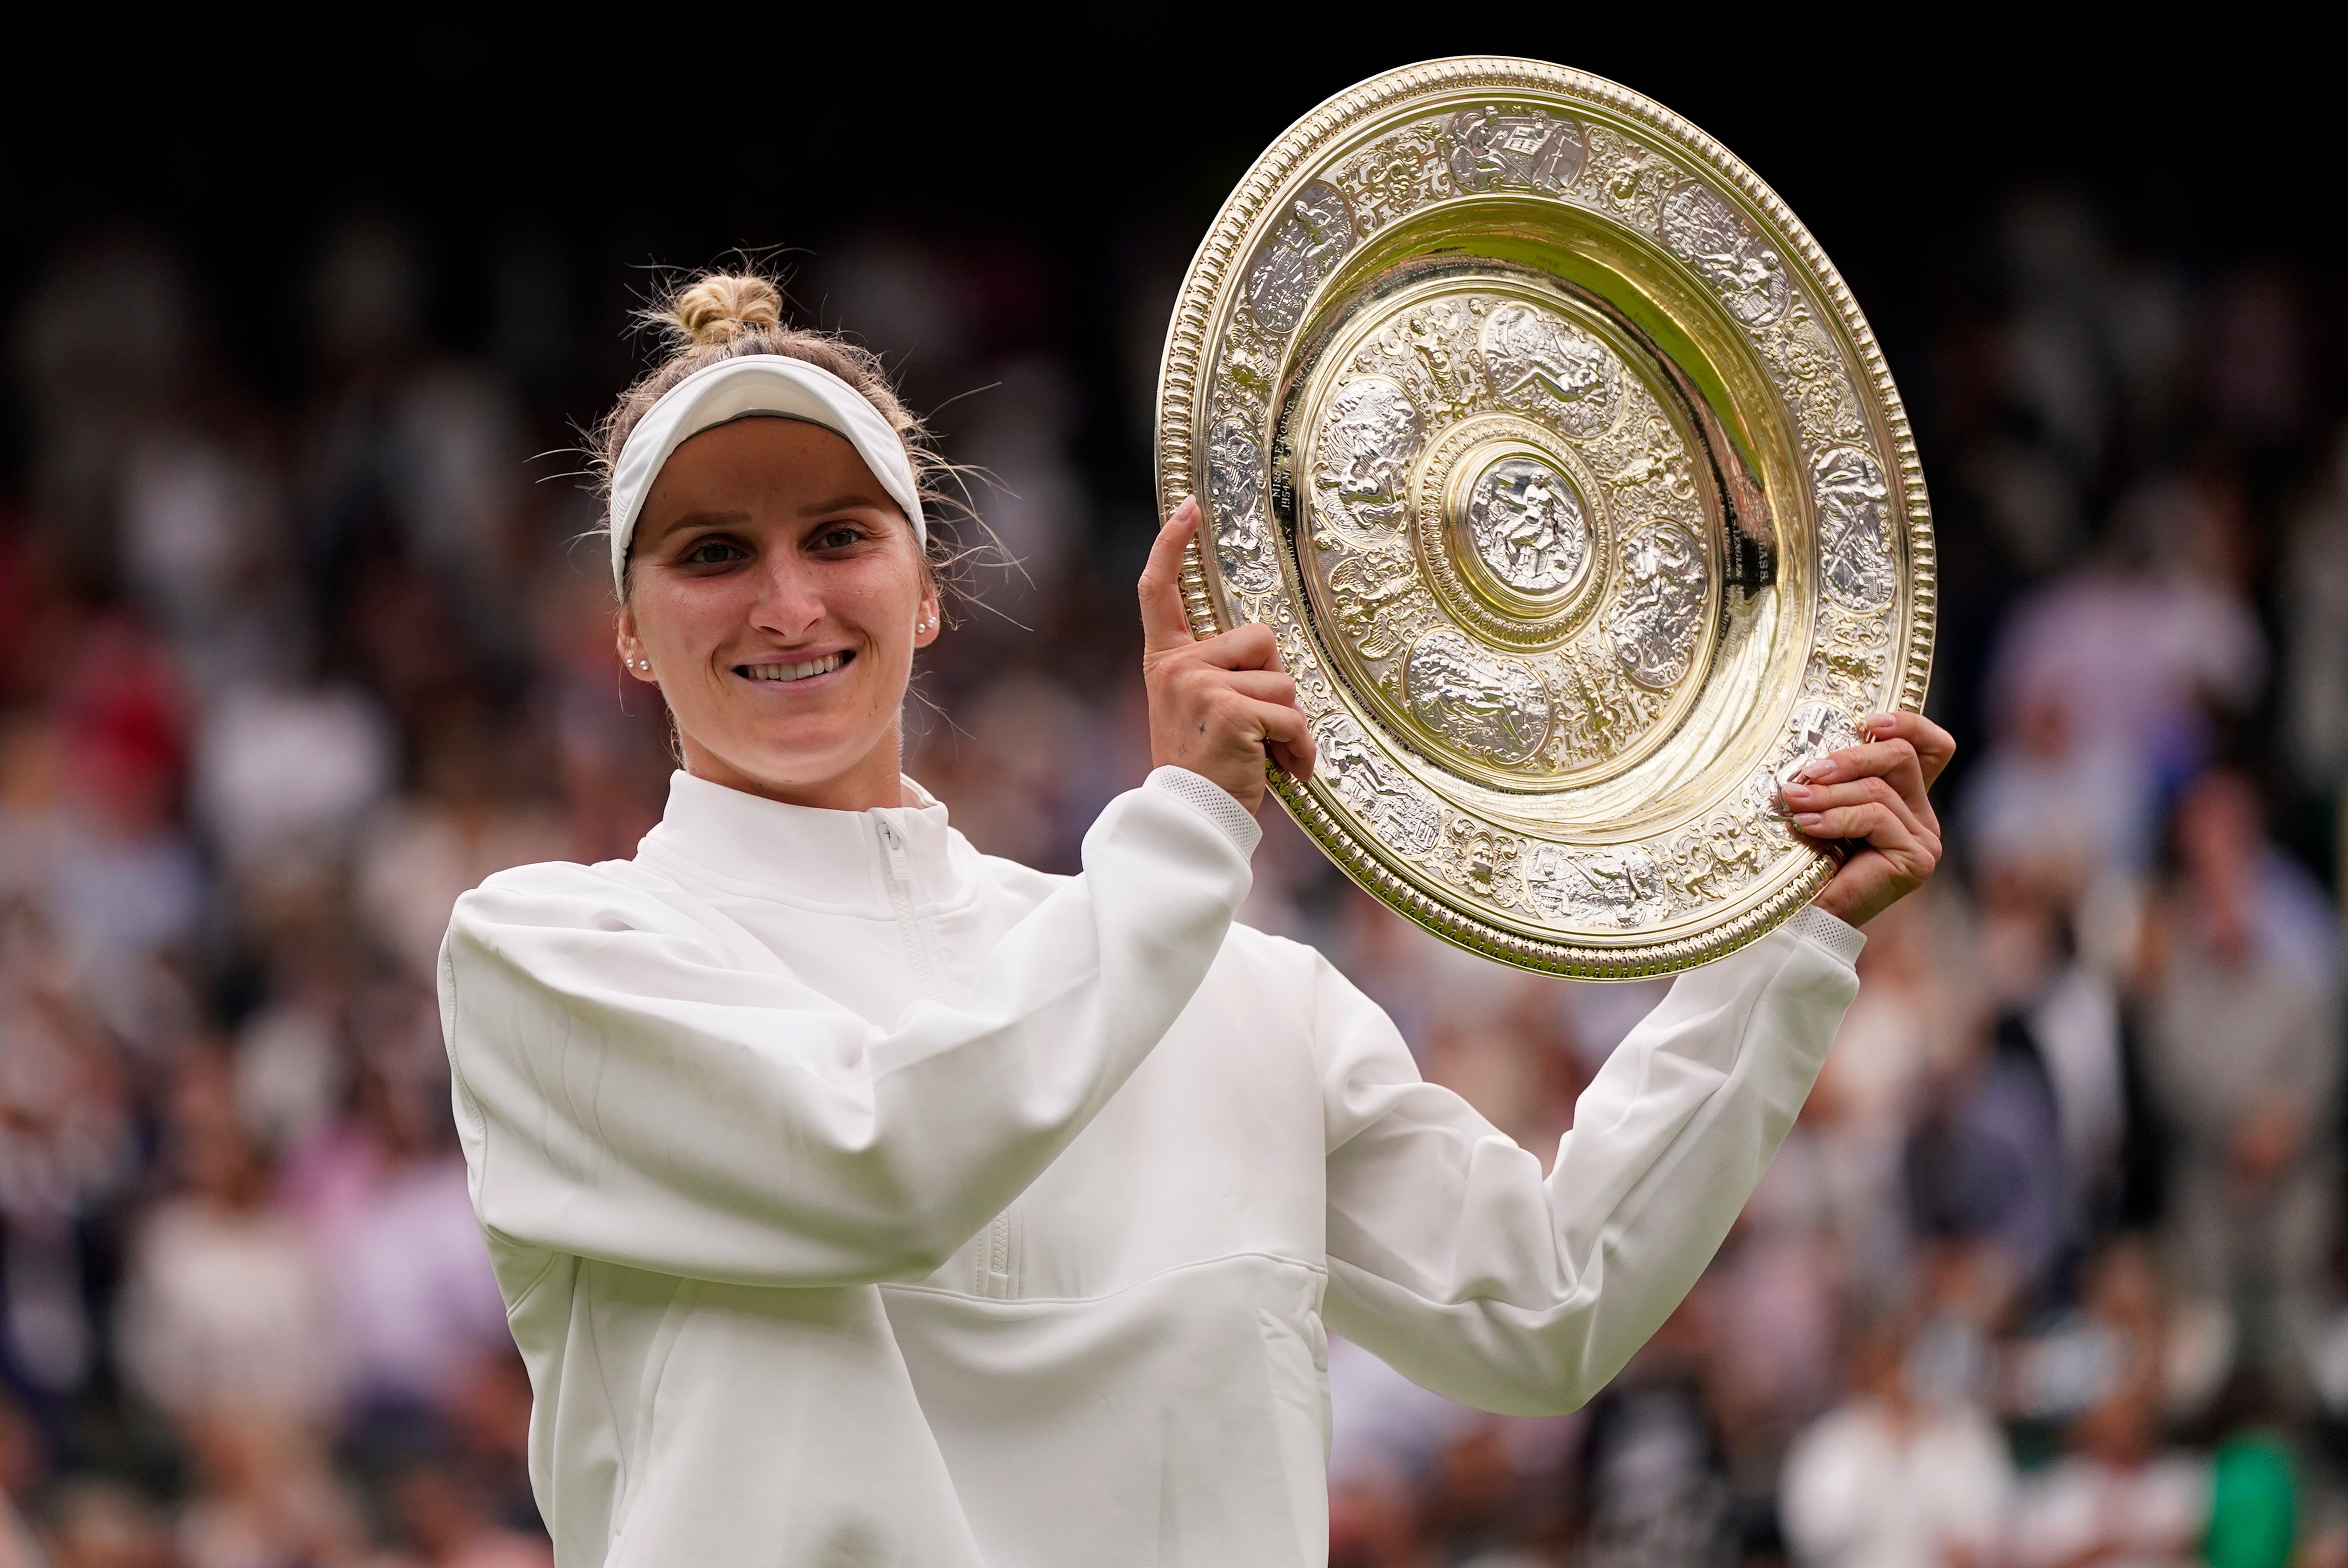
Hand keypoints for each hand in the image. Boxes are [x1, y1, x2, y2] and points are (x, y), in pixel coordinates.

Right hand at [1138, 497, 1314, 812]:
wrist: (1192, 820)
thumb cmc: (1206, 768)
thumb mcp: (1199, 710)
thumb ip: (1219, 674)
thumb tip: (1268, 656)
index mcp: (1167, 661)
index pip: (1160, 592)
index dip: (1172, 546)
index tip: (1189, 508)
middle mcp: (1178, 666)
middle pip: (1261, 638)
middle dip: (1276, 682)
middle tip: (1258, 727)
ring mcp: (1201, 685)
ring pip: (1283, 678)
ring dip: (1288, 721)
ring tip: (1265, 753)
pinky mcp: (1230, 708)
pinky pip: (1290, 714)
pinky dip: (1298, 747)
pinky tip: (1284, 772)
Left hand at [1783, 710, 1953, 927]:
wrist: (1804, 919)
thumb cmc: (1806, 861)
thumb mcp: (1824, 805)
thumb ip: (1836, 777)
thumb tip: (1815, 749)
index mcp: (1906, 799)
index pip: (1932, 747)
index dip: (1909, 724)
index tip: (1868, 721)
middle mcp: (1922, 817)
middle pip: (1901, 757)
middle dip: (1850, 757)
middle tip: (1808, 772)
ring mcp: (1924, 839)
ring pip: (1879, 789)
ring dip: (1829, 793)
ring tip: (1793, 801)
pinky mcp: (1917, 859)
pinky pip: (1875, 818)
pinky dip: (1835, 817)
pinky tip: (1807, 825)